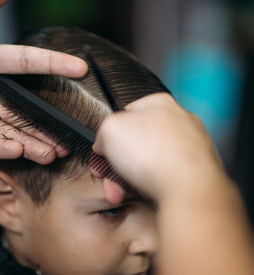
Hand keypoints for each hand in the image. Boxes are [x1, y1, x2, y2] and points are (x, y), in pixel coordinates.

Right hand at [92, 93, 226, 202]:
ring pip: (148, 163)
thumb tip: (104, 143)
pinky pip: (164, 178)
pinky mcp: (197, 171)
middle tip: (106, 175)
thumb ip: (102, 130)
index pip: (126, 114)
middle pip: (136, 143)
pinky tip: (142, 195)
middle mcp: (179, 122)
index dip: (109, 134)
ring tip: (119, 193)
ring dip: (128, 179)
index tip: (102, 151)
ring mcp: (190, 147)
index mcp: (160, 104)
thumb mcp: (109, 129)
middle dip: (116, 164)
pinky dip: (150, 188)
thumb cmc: (154, 154)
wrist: (188, 189)